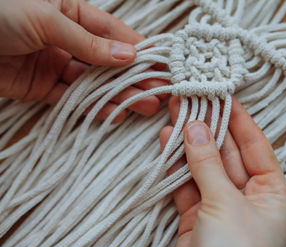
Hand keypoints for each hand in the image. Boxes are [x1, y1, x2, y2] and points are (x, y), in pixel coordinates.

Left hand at [0, 0, 166, 121]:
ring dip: (118, 95)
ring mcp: (55, 63)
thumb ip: (87, 42)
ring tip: (144, 107)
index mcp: (71, 12)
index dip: (139, 49)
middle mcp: (67, 38)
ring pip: (94, 82)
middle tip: (159, 93)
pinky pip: (72, 98)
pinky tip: (113, 113)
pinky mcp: (41, 86)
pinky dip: (92, 107)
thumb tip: (127, 56)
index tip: (162, 66)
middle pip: (108, 61)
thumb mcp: (46, 19)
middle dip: (134, 77)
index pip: (113, 33)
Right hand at [159, 97, 285, 246]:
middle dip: (209, 126)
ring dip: (189, 143)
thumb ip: (208, 163)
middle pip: (227, 153)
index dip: (239, 119)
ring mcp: (221, 207)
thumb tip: (195, 126)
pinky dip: (176, 165)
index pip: (255, 145)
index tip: (223, 94)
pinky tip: (167, 142)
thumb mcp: (225, 203)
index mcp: (271, 193)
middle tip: (191, 98)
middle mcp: (248, 197)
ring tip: (174, 113)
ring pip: (204, 166)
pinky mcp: (197, 218)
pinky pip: (187, 184)